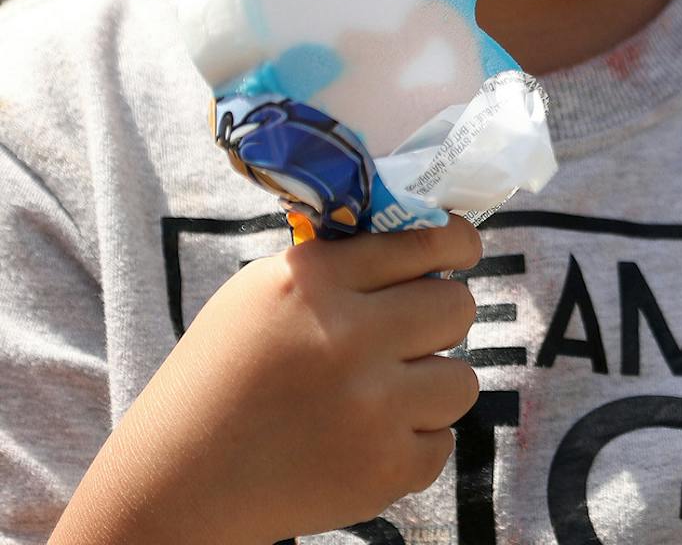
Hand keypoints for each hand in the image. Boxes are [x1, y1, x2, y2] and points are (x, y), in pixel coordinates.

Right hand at [58, 220, 480, 544]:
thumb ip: (339, 267)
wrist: (173, 485)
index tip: (464, 252)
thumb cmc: (219, 379)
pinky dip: (410, 446)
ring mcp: (371, 406)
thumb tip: (425, 247)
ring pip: (462, 380)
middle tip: (407, 339)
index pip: (427, 241)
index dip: (458, 245)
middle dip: (440, 321)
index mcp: (314, 281)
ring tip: (377, 400)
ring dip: (429, 389)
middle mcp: (348, 336)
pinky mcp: (383, 467)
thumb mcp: (260, 294)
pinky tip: (360, 444)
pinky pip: (442, 443)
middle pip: (458, 307)